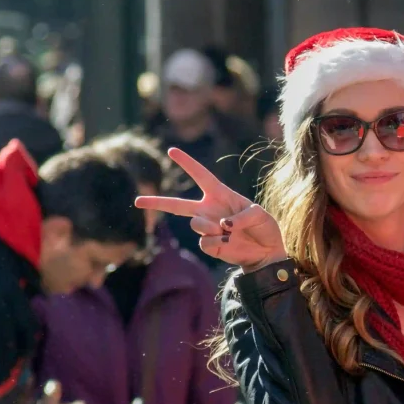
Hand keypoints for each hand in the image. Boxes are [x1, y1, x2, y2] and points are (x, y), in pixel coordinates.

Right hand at [135, 148, 286, 270]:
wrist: (267, 252)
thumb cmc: (264, 228)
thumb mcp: (260, 215)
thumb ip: (242, 216)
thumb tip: (222, 226)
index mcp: (220, 194)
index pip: (200, 175)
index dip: (186, 163)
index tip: (171, 150)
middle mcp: (209, 210)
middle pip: (177, 205)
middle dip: (156, 202)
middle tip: (137, 201)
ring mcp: (208, 228)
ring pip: (195, 223)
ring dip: (209, 226)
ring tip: (226, 231)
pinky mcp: (210, 245)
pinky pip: (205, 242)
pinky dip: (218, 242)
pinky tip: (229, 243)